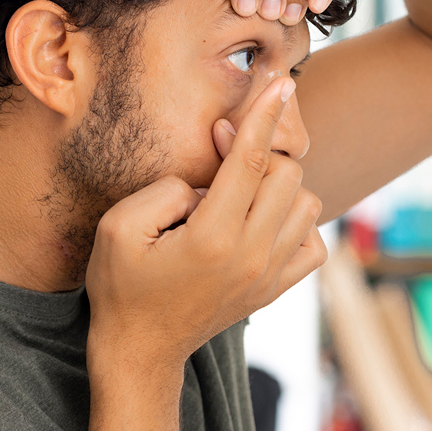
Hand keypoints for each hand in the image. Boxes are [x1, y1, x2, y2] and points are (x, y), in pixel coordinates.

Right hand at [85, 76, 325, 371]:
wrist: (141, 348)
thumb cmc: (123, 284)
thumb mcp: (118, 227)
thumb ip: (164, 189)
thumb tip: (207, 181)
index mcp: (213, 237)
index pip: (251, 160)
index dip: (265, 115)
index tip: (282, 82)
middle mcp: (252, 256)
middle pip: (288, 176)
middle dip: (259, 151)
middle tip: (222, 151)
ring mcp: (269, 275)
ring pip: (307, 204)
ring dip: (279, 186)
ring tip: (240, 192)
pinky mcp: (276, 288)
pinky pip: (313, 242)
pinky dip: (296, 222)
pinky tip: (262, 220)